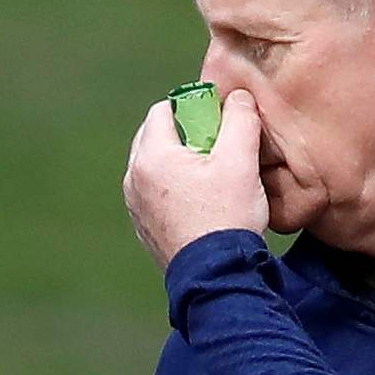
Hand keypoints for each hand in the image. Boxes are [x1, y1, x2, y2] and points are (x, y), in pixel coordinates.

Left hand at [126, 88, 273, 271]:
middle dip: (185, 133)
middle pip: (155, 136)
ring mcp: (135, 206)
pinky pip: (156, 192)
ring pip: (156, 165)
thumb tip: (236, 98)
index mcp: (151, 158)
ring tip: (213, 173)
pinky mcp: (143, 226)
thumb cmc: (226, 217)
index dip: (193, 107)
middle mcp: (133, 180)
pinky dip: (175, 185)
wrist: (215, 276)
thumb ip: (240, 118)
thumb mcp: (241, 159)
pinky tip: (203, 199)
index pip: (163, 110)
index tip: (218, 121)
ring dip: (181, 160)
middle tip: (218, 146)